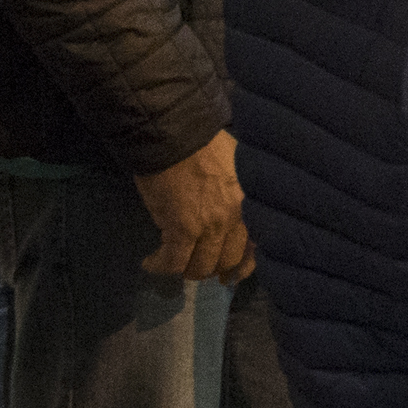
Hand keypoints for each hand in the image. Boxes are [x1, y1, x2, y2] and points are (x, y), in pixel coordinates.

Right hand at [134, 135, 254, 283]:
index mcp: (253, 204)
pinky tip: (150, 263)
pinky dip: (160, 266)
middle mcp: (238, 219)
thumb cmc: (206, 146)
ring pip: (200, 266)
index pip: (257, 248)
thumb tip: (231, 224)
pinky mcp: (183, 229)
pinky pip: (173, 261)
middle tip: (196, 267)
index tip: (232, 274)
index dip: (242, 266)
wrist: (177, 133)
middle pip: (226, 261)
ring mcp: (211, 226)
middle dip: (210, 269)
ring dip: (184, 268)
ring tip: (172, 262)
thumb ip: (238, 202)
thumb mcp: (236, 174)